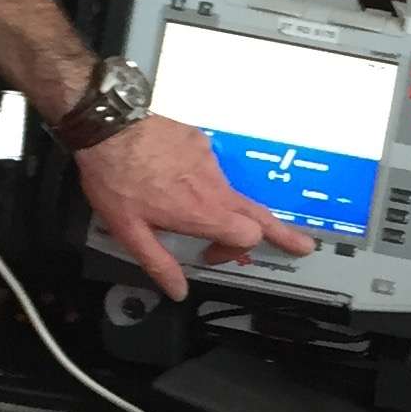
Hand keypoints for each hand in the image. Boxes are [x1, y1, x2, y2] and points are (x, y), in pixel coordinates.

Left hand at [74, 118, 312, 303]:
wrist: (109, 121)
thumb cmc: (115, 176)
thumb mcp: (128, 229)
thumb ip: (158, 263)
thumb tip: (178, 291)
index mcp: (202, 211)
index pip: (247, 237)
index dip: (234, 252)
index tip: (210, 254)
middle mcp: (214, 185)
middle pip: (260, 214)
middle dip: (283, 233)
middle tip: (301, 245)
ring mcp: (210, 159)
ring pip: (228, 189)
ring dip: (219, 204)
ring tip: (183, 201)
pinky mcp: (200, 140)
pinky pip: (209, 165)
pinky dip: (199, 176)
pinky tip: (171, 174)